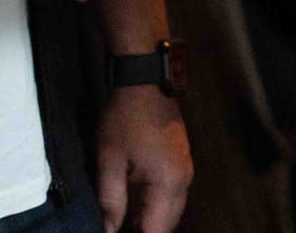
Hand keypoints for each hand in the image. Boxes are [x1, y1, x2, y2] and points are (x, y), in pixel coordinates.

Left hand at [94, 83, 190, 232]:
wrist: (144, 79)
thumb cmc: (124, 118)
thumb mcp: (110, 160)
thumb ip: (111, 200)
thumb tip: (109, 230)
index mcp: (168, 182)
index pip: (156, 230)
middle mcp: (184, 179)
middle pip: (169, 224)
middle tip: (122, 232)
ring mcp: (187, 169)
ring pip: (173, 211)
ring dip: (153, 223)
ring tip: (127, 229)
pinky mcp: (183, 161)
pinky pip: (174, 196)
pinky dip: (159, 208)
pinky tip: (138, 211)